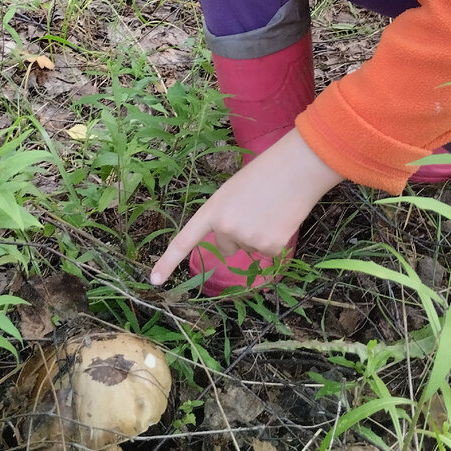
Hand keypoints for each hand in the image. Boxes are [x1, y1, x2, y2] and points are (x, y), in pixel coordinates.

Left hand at [150, 129, 343, 285]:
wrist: (295, 169)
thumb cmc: (264, 174)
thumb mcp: (233, 191)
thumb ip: (224, 215)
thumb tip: (233, 240)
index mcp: (212, 210)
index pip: (185, 240)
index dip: (168, 262)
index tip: (154, 280)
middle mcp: (225, 228)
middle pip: (226, 246)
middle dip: (238, 233)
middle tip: (256, 208)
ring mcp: (247, 239)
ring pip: (249, 248)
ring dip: (259, 235)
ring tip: (270, 209)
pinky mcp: (269, 247)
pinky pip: (268, 253)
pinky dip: (275, 240)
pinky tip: (281, 220)